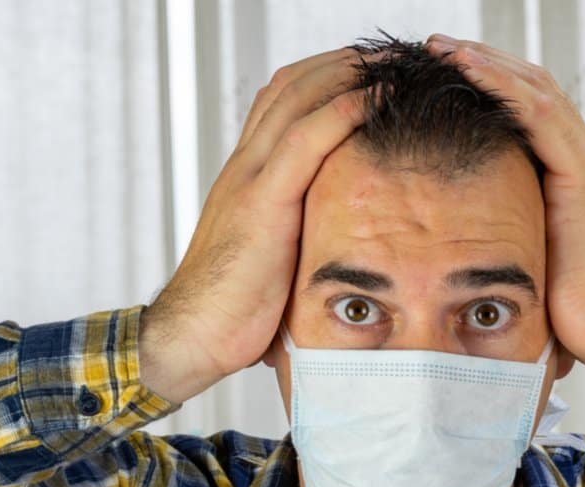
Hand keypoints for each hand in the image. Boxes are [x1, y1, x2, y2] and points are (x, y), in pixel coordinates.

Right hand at [140, 49, 369, 403]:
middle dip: (340, 62)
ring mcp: (250, 179)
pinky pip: (305, 141)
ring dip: (347, 72)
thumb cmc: (236, 307)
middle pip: (290, 86)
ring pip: (297, 99)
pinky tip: (374, 98)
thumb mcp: (274, 257)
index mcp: (247, 176)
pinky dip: (342, 111)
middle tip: (387, 53)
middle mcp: (245, 166)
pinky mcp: (262, 203)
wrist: (194, 334)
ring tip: (390, 62)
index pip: (281, 103)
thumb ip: (297, 234)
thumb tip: (337, 242)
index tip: (365, 70)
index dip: (323, 78)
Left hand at [424, 35, 584, 401]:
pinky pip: (537, 114)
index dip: (491, 86)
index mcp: (572, 179)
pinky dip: (500, 85)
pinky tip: (466, 68)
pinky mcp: (582, 175)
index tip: (446, 74)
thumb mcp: (533, 263)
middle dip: (485, 64)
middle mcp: (584, 161)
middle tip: (438, 48)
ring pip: (535, 90)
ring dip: (486, 64)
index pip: (531, 113)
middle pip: (533, 90)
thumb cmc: (576, 313)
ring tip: (444, 47)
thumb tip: (467, 253)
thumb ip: (511, 240)